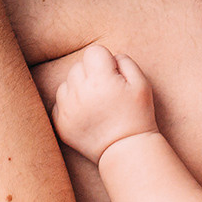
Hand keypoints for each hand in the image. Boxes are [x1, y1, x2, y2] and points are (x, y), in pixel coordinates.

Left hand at [52, 44, 158, 162]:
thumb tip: (108, 57)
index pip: (93, 52)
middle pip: (78, 67)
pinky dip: (70, 105)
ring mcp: (67, 109)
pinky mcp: (60, 123)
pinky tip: (86, 114)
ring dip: (78, 88)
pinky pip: (59, 102)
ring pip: (67, 83)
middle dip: (91, 73)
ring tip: (95, 103)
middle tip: (105, 91)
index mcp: (100, 80)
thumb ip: (124, 61)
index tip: (113, 75)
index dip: (105, 61)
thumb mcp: (141, 83)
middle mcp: (79, 92)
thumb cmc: (137, 115)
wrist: (125, 149)